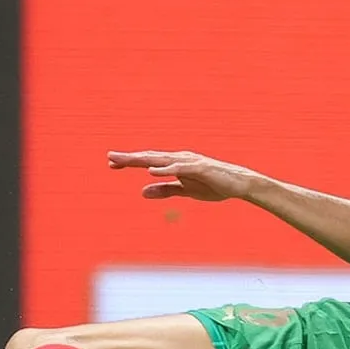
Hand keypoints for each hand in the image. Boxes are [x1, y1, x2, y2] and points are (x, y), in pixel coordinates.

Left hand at [108, 150, 259, 201]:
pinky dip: (166, 168)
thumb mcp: (185, 190)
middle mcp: (180, 159)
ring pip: (162, 159)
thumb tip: (142, 191)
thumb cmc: (213, 185)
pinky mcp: (200, 167)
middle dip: (130, 158)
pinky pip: (180, 167)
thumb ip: (165, 190)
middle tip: (110, 157)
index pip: (148, 162)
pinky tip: (152, 170)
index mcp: (175, 164)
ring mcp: (190, 161)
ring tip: (126, 160)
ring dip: (143, 159)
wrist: (239, 185)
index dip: (130, 162)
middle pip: (150, 157)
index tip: (111, 164)